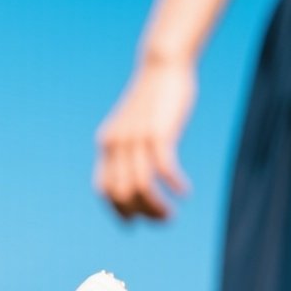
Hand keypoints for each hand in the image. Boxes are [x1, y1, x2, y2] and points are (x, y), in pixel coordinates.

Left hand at [94, 58, 196, 220]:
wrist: (162, 66)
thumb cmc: (152, 100)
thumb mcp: (135, 126)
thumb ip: (131, 149)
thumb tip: (136, 178)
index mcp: (107, 144)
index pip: (104, 190)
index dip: (118, 211)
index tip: (136, 223)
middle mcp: (116, 144)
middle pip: (122, 194)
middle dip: (142, 214)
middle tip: (164, 220)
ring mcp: (135, 138)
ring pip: (140, 186)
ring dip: (156, 207)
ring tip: (172, 215)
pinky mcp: (158, 132)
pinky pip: (163, 168)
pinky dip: (174, 184)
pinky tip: (185, 192)